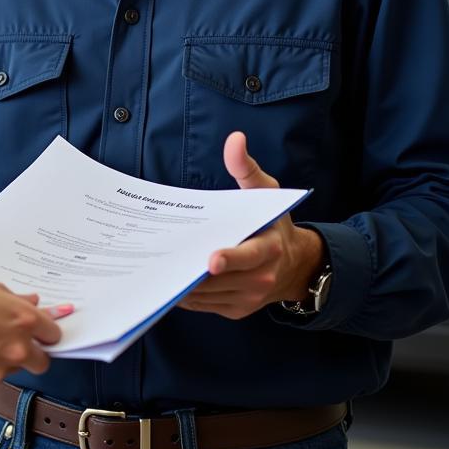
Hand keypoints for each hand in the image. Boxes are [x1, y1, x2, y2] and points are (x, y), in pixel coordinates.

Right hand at [0, 278, 62, 389]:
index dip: (47, 331)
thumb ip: (15, 299)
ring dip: (7, 359)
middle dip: (34, 353)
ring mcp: (0, 368)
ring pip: (15, 369)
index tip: (41, 330)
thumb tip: (32, 302)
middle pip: (43, 362)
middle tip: (18, 342)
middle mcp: (18, 348)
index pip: (54, 333)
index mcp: (24, 321)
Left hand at [177, 131, 325, 320]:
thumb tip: (235, 139)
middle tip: (160, 258)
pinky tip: (165, 280)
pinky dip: (185, 295)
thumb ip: (246, 167)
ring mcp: (247, 298)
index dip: (230, 259)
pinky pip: (204, 305)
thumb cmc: (272, 222)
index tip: (210, 259)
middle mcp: (260, 278)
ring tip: (155, 266)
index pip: (248, 257)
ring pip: (207, 295)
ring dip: (181, 284)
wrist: (293, 265)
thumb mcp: (264, 191)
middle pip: (219, 279)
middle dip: (190, 270)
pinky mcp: (235, 310)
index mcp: (268, 249)